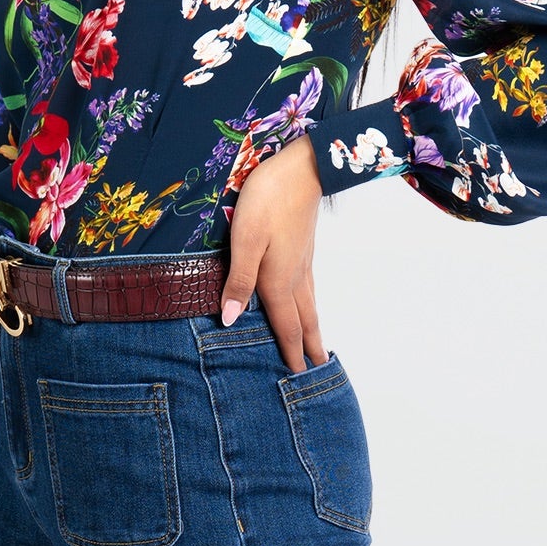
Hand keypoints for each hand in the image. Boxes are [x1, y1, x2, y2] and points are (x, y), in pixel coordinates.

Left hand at [224, 135, 323, 369]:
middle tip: (317, 371)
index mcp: (278, 280)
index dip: (289, 352)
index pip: (285, 325)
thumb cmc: (267, 200)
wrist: (301, 168)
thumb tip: (229, 319)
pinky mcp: (303, 249)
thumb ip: (239, 280)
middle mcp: (295, 276)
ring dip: (313, 329)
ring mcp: (302, 262)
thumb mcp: (244, 240)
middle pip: (304, 320)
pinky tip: (306, 304)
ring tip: (316, 347)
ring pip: (310, 305)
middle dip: (309, 348)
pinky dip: (310, 307)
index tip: (298, 377)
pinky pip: (308, 289)